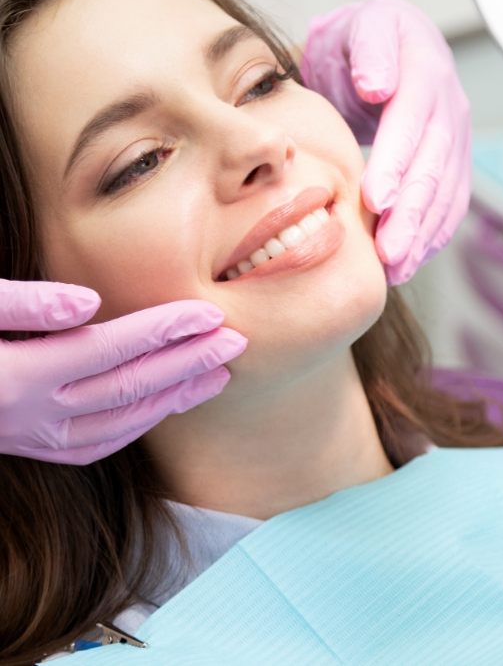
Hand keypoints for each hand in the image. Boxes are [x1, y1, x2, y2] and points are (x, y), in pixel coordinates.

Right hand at [0, 279, 245, 464]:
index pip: (112, 349)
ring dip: (175, 397)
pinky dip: (139, 425)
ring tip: (219, 374)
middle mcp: (32, 416)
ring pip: (120, 423)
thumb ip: (24, 304)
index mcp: (18, 375)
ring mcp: (32, 438)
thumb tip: (90, 302)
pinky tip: (166, 405)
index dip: (166, 329)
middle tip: (235, 342)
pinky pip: (97, 446)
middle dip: (188, 363)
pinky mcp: (31, 447)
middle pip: (130, 387)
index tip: (210, 314)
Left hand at [301, 0, 470, 284]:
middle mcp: (449, 108)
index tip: (377, 199)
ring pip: (445, 192)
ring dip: (422, 235)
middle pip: (434, 166)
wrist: (384, 46)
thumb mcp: (361, 28)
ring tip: (396, 268)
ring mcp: (455, 138)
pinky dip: (431, 236)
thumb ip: (371, 51)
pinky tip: (410, 262)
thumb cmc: (361, 41)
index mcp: (425, 71)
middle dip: (412, 213)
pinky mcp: (452, 163)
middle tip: (388, 252)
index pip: (413, 122)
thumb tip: (378, 86)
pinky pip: (449, 204)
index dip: (396, 162)